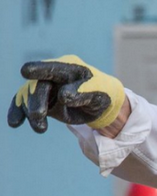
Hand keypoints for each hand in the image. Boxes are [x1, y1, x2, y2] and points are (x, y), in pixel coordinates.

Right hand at [8, 55, 124, 132]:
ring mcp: (45, 87)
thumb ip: (83, 92)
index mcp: (70, 67)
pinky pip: (23, 104)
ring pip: (29, 96)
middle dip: (36, 101)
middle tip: (39, 116)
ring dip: (30, 112)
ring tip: (41, 128)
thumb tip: (63, 96)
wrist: (100, 104)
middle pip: (39, 85)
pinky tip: (15, 122)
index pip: (53, 68)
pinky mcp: (40, 100)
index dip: (39, 69)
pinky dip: (18, 112)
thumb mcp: (99, 93)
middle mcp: (54, 74)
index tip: (25, 71)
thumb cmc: (102, 93)